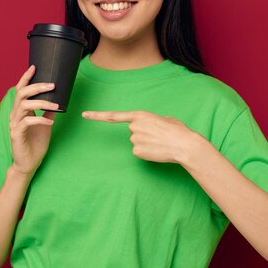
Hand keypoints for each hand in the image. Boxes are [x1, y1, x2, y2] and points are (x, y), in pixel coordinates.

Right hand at [9, 65, 58, 176]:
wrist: (28, 164)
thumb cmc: (35, 144)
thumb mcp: (45, 125)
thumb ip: (49, 113)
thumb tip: (59, 101)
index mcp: (20, 110)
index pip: (21, 90)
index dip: (26, 77)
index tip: (34, 67)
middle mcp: (15, 115)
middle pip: (22, 94)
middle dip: (37, 87)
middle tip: (52, 85)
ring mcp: (14, 124)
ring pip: (24, 106)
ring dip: (42, 103)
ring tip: (56, 105)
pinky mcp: (16, 134)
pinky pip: (27, 122)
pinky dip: (40, 120)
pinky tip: (49, 122)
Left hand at [82, 109, 196, 163]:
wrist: (183, 145)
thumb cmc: (178, 131)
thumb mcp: (167, 119)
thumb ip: (157, 120)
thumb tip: (159, 124)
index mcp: (140, 115)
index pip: (114, 116)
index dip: (97, 116)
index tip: (84, 115)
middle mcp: (133, 127)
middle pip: (133, 131)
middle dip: (143, 134)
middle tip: (158, 136)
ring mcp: (134, 140)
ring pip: (136, 143)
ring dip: (146, 144)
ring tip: (160, 143)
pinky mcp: (137, 152)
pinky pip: (139, 152)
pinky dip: (147, 153)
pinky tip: (157, 151)